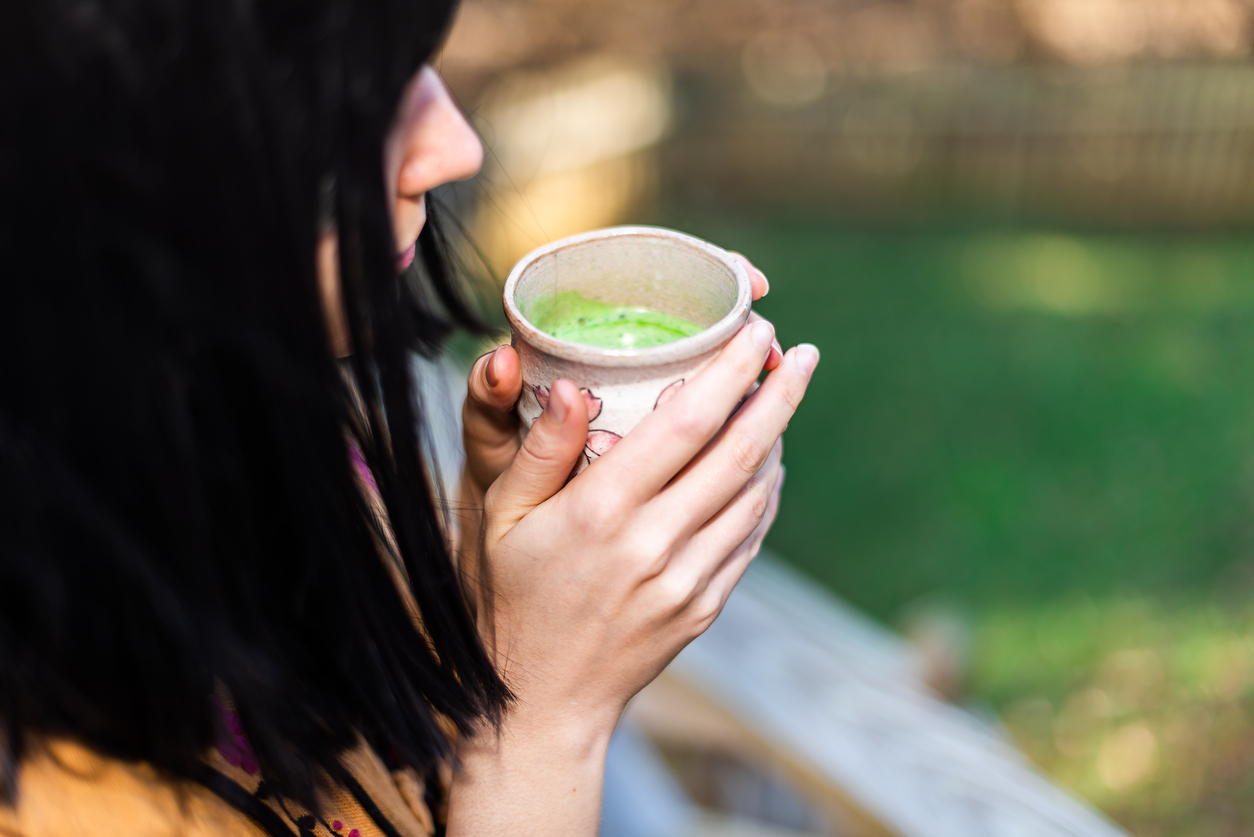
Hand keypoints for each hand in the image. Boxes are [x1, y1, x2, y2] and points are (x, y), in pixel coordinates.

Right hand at [447, 257, 814, 836]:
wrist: (541, 701)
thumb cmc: (509, 598)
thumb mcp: (500, 519)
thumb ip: (538, 449)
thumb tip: (569, 385)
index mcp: (602, 512)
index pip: (687, 422)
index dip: (732, 370)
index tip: (757, 330)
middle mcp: (654, 544)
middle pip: (740, 452)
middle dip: (779, 393)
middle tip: (801, 352)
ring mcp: (687, 580)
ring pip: (756, 493)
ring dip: (779, 439)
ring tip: (784, 396)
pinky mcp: (704, 607)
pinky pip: (751, 536)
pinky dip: (766, 491)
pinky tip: (766, 464)